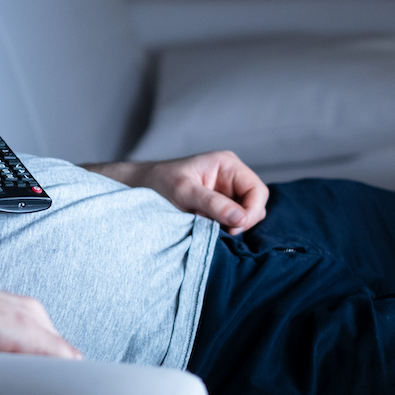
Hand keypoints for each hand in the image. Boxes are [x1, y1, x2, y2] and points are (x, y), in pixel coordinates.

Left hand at [85, 151, 267, 234]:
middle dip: (241, 220)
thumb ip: (212, 204)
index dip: (251, 212)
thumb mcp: (183, 192)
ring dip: (230, 225)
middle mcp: (231, 176)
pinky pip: (231, 221)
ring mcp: (225, 192)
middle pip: (255, 204)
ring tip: (205, 225)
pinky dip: (222, 228)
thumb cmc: (157, 183)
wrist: (137, 187)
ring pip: (245, 215)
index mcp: (227, 164)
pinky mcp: (217, 206)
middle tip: (217, 230)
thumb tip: (240, 219)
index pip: (258, 191)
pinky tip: (205, 228)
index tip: (232, 228)